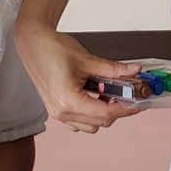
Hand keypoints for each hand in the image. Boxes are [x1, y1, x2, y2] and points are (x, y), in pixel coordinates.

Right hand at [15, 20, 142, 132]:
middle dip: (117, 109)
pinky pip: (79, 122)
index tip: (138, 102)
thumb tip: (134, 71)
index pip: (106, 113)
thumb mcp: (87, 59)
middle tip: (128, 92)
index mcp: (68, 100)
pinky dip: (91, 113)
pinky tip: (94, 95)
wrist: (32, 44)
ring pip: (91, 126)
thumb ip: (113, 69)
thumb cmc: (53, 49)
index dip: (126, 108)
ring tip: (108, 92)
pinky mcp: (57, 111)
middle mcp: (62, 112)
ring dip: (103, 112)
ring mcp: (58, 114)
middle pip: (100, 122)